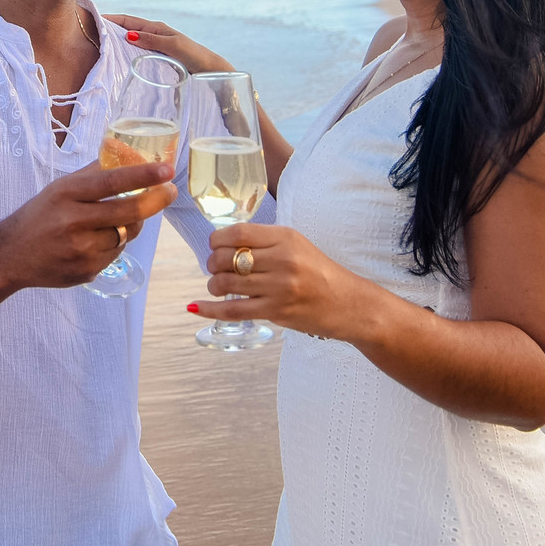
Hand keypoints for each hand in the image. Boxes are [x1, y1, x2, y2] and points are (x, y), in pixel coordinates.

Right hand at [0, 160, 176, 289]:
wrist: (11, 255)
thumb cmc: (40, 215)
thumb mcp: (60, 188)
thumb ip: (92, 173)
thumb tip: (126, 152)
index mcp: (66, 194)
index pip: (111, 182)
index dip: (142, 176)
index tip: (167, 170)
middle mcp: (73, 223)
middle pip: (127, 212)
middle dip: (155, 200)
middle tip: (169, 191)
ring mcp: (80, 251)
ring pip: (126, 235)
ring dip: (132, 225)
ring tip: (119, 218)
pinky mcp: (85, 272)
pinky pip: (116, 255)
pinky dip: (115, 245)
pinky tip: (97, 241)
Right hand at [104, 14, 233, 74]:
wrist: (210, 70)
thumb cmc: (194, 56)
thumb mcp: (173, 46)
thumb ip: (152, 40)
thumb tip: (128, 35)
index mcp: (157, 28)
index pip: (129, 20)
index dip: (111, 18)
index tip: (93, 18)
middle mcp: (155, 35)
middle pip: (127, 29)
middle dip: (110, 28)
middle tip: (90, 32)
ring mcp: (156, 46)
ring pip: (131, 41)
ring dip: (117, 41)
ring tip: (99, 45)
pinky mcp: (159, 57)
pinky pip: (137, 51)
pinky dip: (126, 52)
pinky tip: (119, 60)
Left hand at [193, 223, 372, 341]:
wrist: (350, 304)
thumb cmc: (319, 272)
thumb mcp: (297, 245)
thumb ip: (265, 242)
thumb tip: (222, 243)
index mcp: (285, 238)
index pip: (237, 233)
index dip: (216, 240)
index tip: (214, 246)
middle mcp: (282, 260)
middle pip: (225, 258)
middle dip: (211, 264)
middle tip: (215, 269)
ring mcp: (279, 287)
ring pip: (225, 284)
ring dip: (213, 286)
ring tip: (218, 287)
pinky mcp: (276, 312)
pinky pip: (233, 310)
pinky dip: (209, 310)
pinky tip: (195, 307)